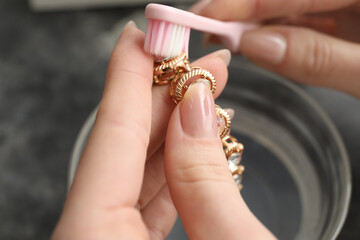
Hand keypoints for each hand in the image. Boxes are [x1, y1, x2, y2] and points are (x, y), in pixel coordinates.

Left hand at [51, 22, 274, 238]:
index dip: (126, 78)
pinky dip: (171, 174)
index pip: (108, 137)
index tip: (139, 36)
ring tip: (204, 100)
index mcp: (92, 239)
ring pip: (133, 175)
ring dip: (173, 135)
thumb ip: (204, 180)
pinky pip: (142, 203)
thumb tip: (196, 107)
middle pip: (120, 150)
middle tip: (194, 67)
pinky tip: (193, 149)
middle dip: (161, 101)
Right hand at [191, 0, 359, 97]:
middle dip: (247, 9)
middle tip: (209, 30)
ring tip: (230, 39)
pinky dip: (284, 30)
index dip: (245, 1)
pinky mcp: (353, 12)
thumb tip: (255, 46)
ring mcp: (353, 1)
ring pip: (297, 2)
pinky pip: (312, 15)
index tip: (206, 17)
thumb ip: (317, 59)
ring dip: (262, 21)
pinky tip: (263, 41)